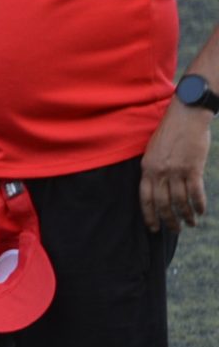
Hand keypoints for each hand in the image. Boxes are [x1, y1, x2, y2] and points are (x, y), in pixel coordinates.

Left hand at [139, 102, 211, 231]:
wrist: (186, 115)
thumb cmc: (170, 132)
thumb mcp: (153, 151)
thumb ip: (153, 169)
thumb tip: (157, 187)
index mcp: (147, 169)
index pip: (145, 199)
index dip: (150, 216)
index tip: (153, 228)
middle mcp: (159, 172)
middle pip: (163, 204)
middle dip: (169, 221)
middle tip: (175, 230)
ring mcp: (176, 171)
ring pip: (180, 201)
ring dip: (186, 215)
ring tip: (190, 223)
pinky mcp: (193, 168)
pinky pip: (195, 192)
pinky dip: (198, 204)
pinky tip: (201, 211)